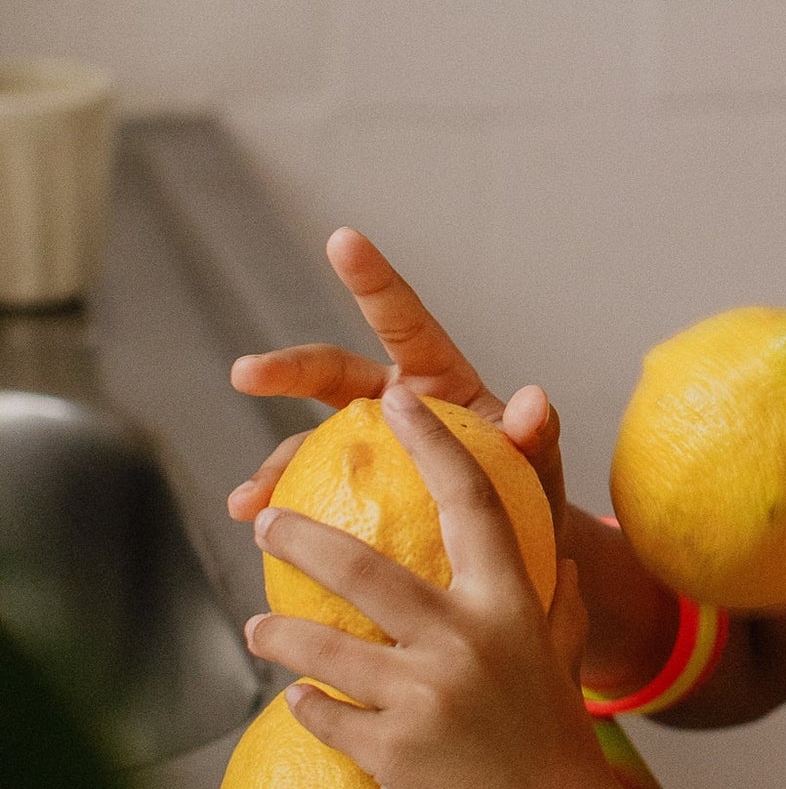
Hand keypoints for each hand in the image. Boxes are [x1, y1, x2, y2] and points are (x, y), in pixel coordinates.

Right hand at [228, 226, 565, 533]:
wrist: (514, 550)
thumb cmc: (529, 493)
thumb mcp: (537, 463)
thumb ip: (536, 432)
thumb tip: (533, 402)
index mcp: (436, 376)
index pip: (402, 318)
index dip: (373, 279)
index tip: (342, 238)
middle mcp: (392, 402)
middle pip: (330, 372)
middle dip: (285, 369)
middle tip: (246, 373)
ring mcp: (366, 447)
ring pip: (305, 443)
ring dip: (272, 468)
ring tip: (245, 503)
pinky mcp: (349, 493)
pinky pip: (309, 498)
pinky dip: (285, 516)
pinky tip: (259, 540)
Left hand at [245, 385, 612, 788]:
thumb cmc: (556, 746)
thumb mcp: (560, 661)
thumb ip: (555, 603)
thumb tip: (558, 550)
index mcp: (511, 606)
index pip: (470, 503)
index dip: (432, 443)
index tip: (395, 400)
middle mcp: (467, 641)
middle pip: (363, 567)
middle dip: (299, 537)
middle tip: (265, 521)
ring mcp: (427, 698)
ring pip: (322, 648)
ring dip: (278, 636)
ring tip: (257, 629)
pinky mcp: (393, 752)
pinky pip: (324, 716)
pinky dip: (307, 707)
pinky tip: (299, 703)